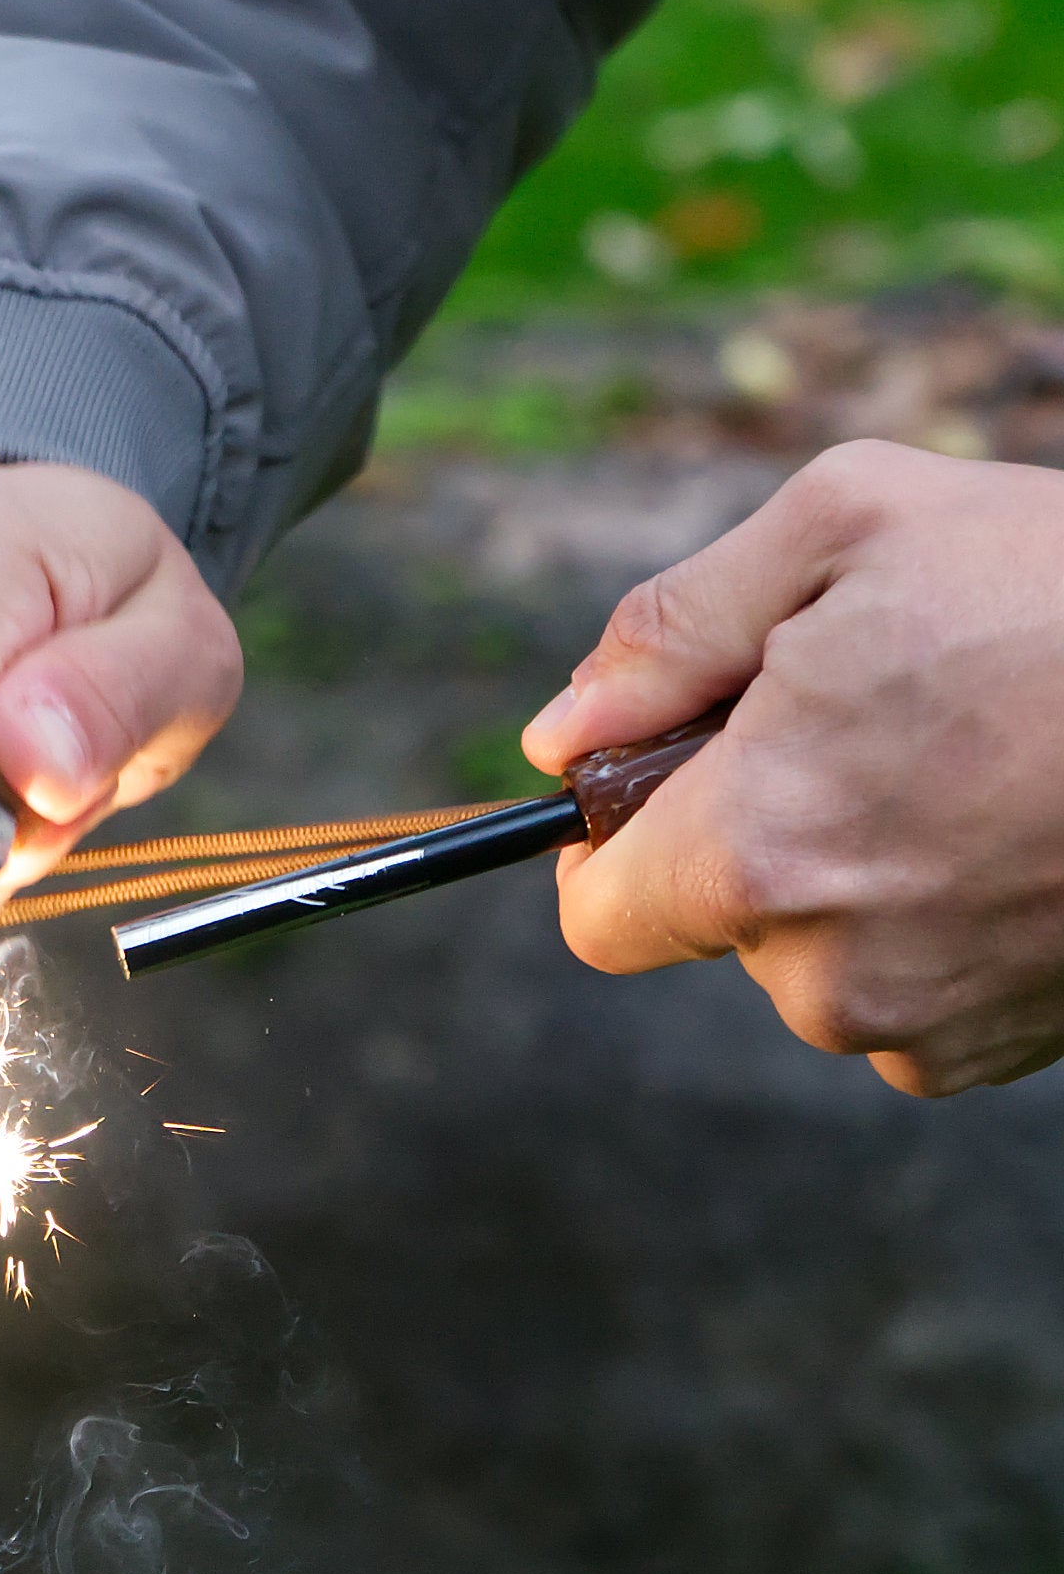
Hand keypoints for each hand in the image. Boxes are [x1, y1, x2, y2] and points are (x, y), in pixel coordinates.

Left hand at [521, 440, 1063, 1096]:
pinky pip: (911, 993)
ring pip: (818, 956)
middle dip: (754, 828)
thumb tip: (561, 736)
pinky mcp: (1012, 1046)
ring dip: (853, 872)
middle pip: (718, 921)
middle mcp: (830, 971)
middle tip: (868, 724)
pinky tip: (1008, 827)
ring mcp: (928, 1024)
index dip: (607, 848)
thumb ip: (665, 637)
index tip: (654, 786)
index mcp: (756, 850)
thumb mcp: (841, 527)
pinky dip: (932, 919)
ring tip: (961, 763)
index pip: (599, 916)